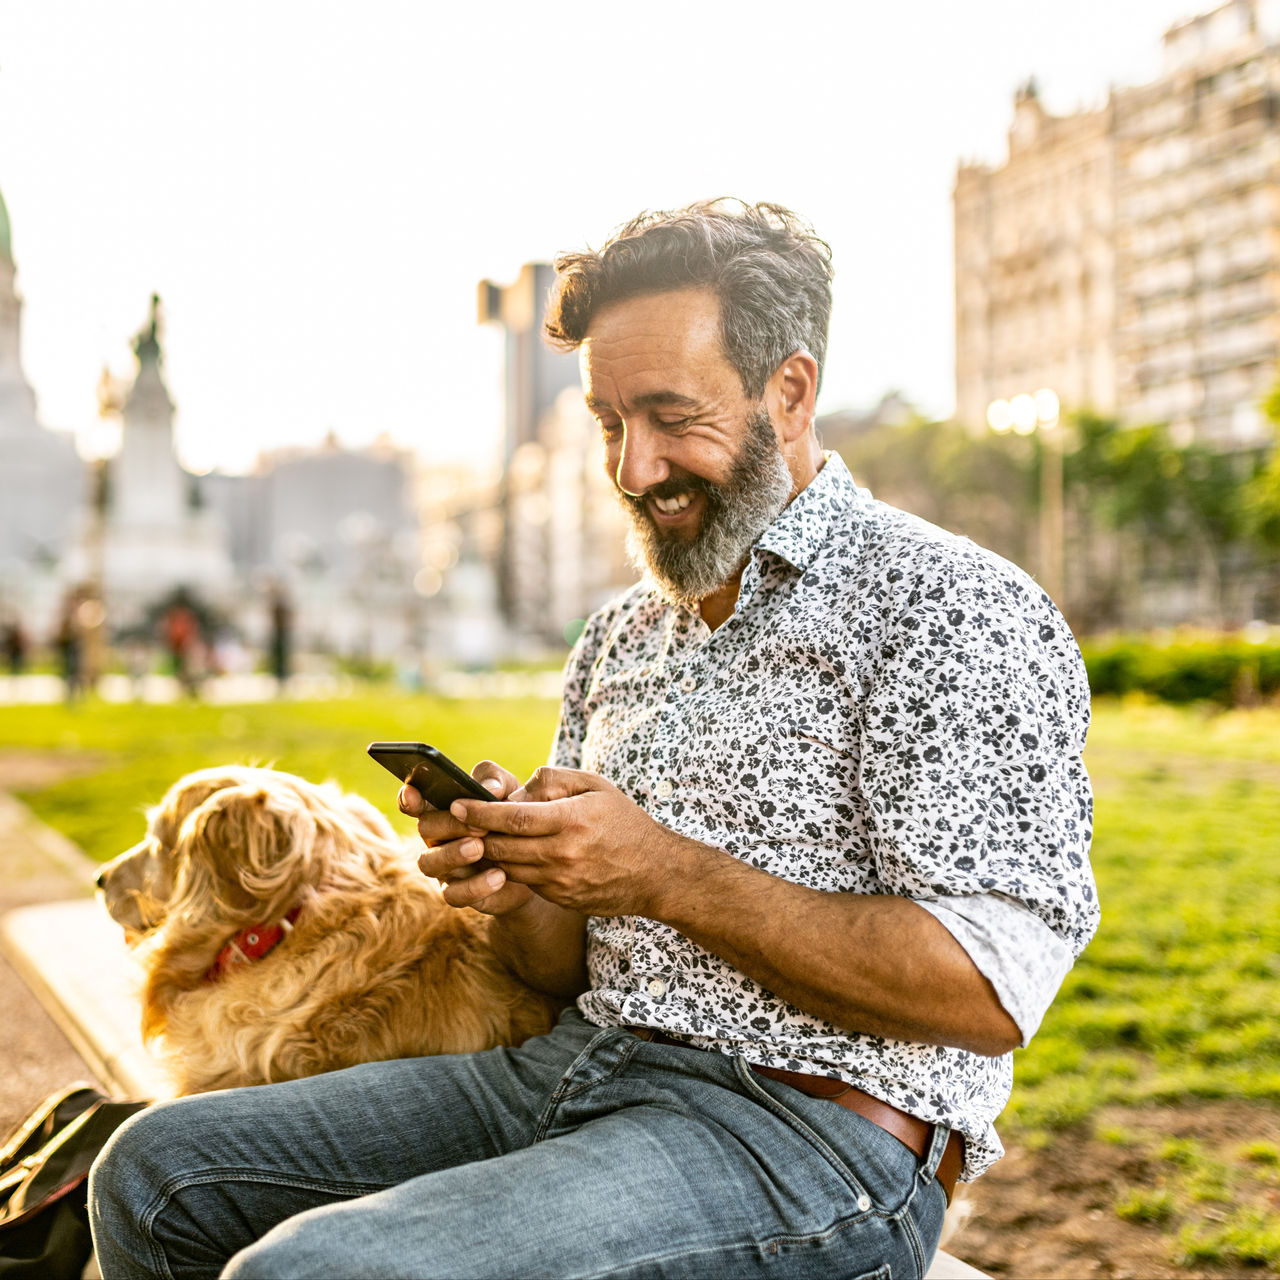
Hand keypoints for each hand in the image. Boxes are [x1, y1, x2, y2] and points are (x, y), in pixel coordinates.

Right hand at [399, 760, 533, 916]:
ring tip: (481, 848)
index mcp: (442, 809)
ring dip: (453, 854)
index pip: (414, 801)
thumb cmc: (511, 819)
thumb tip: (491, 788)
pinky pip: (453, 895)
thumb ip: (497, 781)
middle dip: (450, 825)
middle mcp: (436, 838)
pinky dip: (475, 887)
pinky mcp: (457, 892)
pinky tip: (499, 876)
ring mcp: (443, 867)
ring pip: (429, 863)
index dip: (408, 798)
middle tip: (480, 826)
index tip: (413, 793)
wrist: (532, 862)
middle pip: (425, 828)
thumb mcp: (509, 792)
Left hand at [447, 767, 692, 916]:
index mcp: (571, 820)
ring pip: (508, 867)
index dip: (479, 811)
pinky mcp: (561, 898)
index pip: (512, 817)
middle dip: (475, 834)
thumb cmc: (623, 821)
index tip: (457, 804)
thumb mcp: (595, 786)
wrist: (655, 872)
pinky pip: (525, 882)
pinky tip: (508, 855)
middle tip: (456, 822)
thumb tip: (516, 789)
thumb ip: (553, 780)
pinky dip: (511, 868)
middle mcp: (562, 854)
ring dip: (489, 853)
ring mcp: (560, 881)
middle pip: (502, 845)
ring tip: (477, 838)